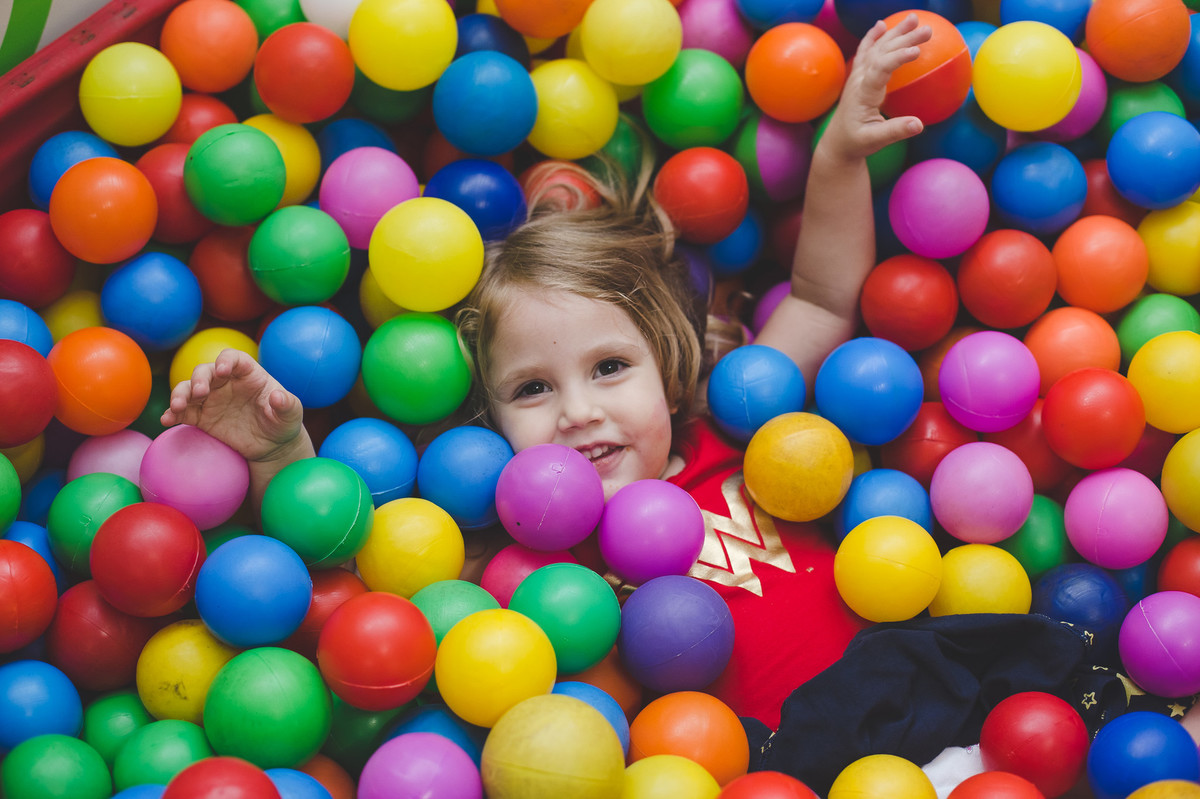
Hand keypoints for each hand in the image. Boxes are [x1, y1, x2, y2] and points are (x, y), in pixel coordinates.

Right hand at [161, 348, 306, 463]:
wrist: (272, 445)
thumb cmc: (282, 423)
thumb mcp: (291, 415)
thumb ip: (287, 405)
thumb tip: (279, 397)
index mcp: (248, 374)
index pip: (233, 358)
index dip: (226, 360)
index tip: (223, 370)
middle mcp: (226, 382)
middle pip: (205, 371)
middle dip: (199, 378)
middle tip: (200, 392)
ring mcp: (211, 399)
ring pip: (188, 388)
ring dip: (179, 394)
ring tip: (177, 406)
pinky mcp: (201, 417)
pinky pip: (183, 412)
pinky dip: (172, 414)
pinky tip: (167, 420)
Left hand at [821, 14, 932, 161]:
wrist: (837, 143)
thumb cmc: (856, 143)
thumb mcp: (875, 141)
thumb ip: (896, 132)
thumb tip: (919, 125)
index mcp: (863, 94)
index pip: (879, 70)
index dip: (897, 58)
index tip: (917, 51)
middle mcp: (859, 81)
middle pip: (881, 54)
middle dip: (904, 40)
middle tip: (927, 30)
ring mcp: (857, 77)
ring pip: (876, 49)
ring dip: (895, 34)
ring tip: (914, 19)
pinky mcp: (859, 77)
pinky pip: (865, 53)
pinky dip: (873, 37)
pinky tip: (881, 25)